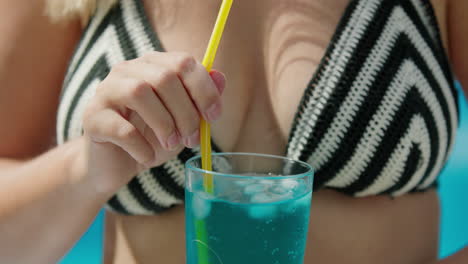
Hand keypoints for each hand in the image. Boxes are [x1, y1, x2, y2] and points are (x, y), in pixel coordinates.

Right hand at [80, 51, 224, 195]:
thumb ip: (201, 99)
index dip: (204, 89)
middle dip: (186, 113)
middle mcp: (127, 70)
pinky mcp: (92, 117)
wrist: (115, 164)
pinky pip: (122, 128)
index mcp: (153, 65)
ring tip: (171, 145)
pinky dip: (142, 147)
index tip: (213, 117)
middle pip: (164, 77)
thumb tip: (221, 77)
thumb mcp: (183, 120)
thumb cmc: (152, 138)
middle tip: (192, 139)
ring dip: (164, 125)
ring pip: (140, 93)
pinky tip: (147, 157)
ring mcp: (106, 90)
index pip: (183, 62)